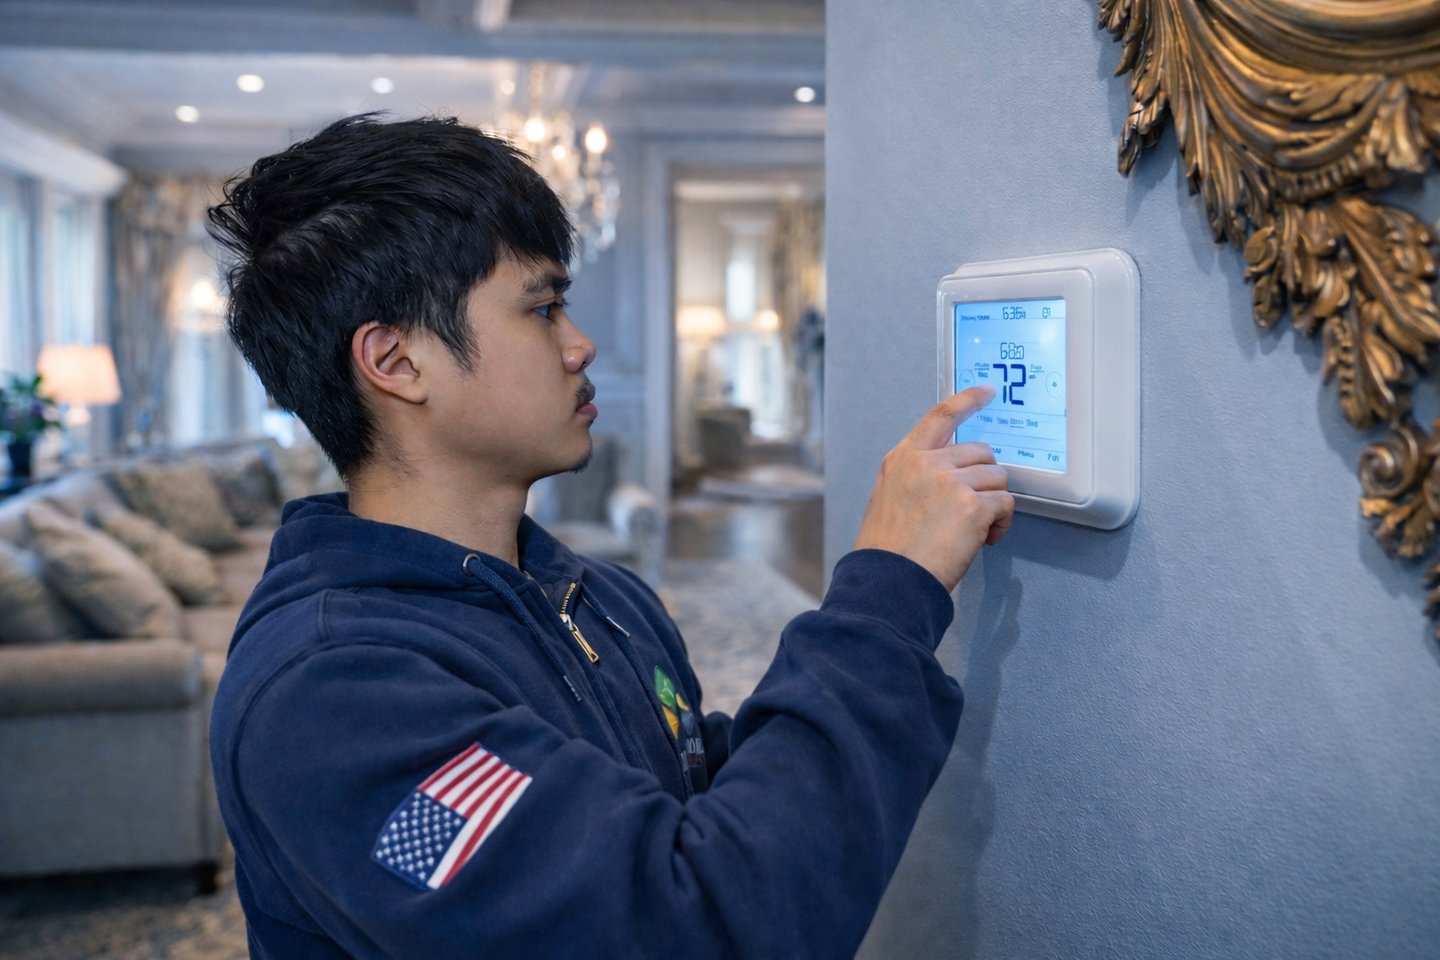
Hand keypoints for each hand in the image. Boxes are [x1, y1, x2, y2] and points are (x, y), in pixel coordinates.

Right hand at [853, 386, 1014, 591]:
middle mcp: (927, 463)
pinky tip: (985, 538)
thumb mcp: (889, 497)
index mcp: (903, 458)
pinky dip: (1001, 522)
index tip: (985, 392)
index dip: (968, 400)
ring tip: (976, 529)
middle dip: (984, 479)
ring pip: (997, 478)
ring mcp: (950, 482)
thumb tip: (953, 473)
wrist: (888, 580)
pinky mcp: (972, 506)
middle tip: (973, 507)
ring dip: (993, 503)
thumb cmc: (887, 550)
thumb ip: (918, 475)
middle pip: (980, 452)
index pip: (940, 415)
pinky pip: (1005, 503)